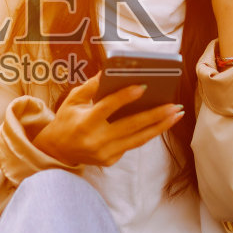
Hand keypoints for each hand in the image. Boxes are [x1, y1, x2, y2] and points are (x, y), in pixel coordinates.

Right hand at [33, 71, 184, 167]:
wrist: (56, 152)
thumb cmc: (66, 121)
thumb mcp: (73, 101)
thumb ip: (91, 87)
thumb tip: (109, 72)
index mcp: (85, 123)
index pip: (108, 107)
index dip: (125, 97)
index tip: (143, 86)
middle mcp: (96, 140)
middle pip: (131, 126)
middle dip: (156, 115)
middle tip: (174, 105)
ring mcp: (105, 153)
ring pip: (138, 139)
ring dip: (160, 126)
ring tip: (176, 114)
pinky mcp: (110, 160)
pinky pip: (132, 144)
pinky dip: (147, 132)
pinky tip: (161, 122)